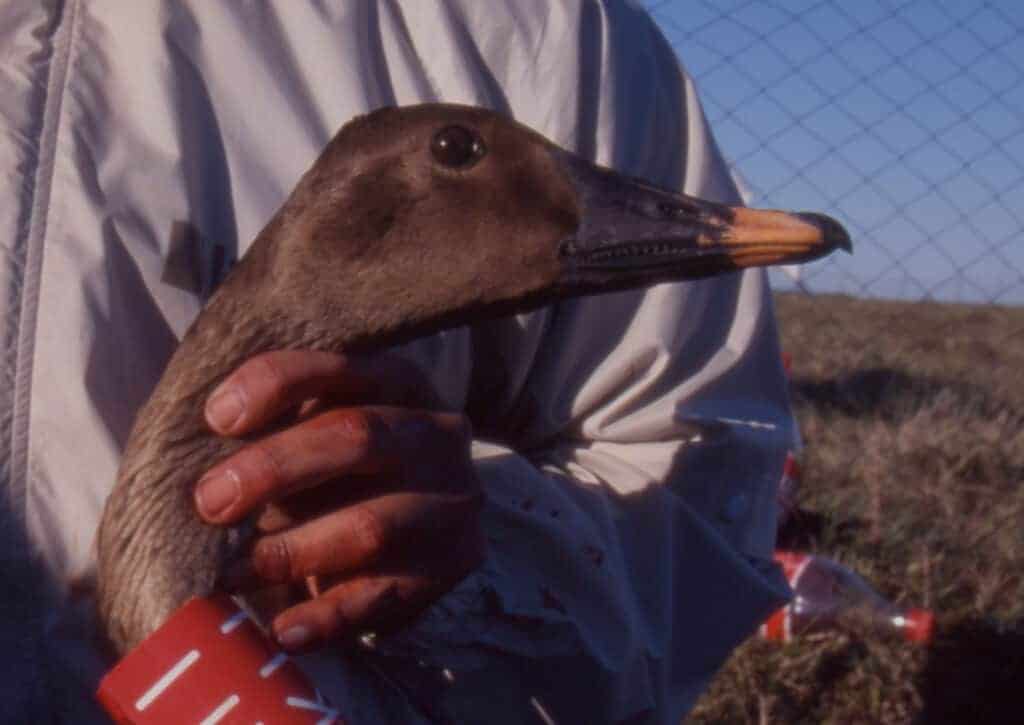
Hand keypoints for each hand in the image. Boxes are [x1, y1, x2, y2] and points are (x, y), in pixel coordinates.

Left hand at [193, 350, 483, 650]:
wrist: (414, 528)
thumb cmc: (338, 471)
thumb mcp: (315, 430)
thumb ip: (273, 425)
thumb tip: (189, 449)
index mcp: (399, 383)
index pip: (338, 368)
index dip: (274, 386)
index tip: (216, 418)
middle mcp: (437, 433)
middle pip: (358, 437)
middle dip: (273, 469)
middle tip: (209, 503)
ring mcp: (453, 500)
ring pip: (371, 525)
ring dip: (291, 552)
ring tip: (230, 573)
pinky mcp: (455, 562)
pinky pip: (385, 595)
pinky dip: (328, 617)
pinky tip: (284, 630)